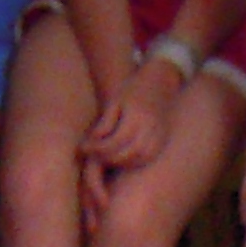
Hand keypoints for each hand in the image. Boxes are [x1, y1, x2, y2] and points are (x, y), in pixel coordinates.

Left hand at [82, 57, 180, 172]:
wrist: (160, 84)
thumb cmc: (132, 90)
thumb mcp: (115, 101)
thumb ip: (105, 123)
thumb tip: (92, 144)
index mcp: (137, 117)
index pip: (115, 141)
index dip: (97, 147)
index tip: (83, 148)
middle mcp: (151, 130)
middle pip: (126, 154)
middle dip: (107, 158)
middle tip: (92, 155)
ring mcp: (159, 138)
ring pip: (137, 160)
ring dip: (119, 162)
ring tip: (103, 157)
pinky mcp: (163, 142)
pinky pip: (146, 159)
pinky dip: (132, 162)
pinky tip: (120, 159)